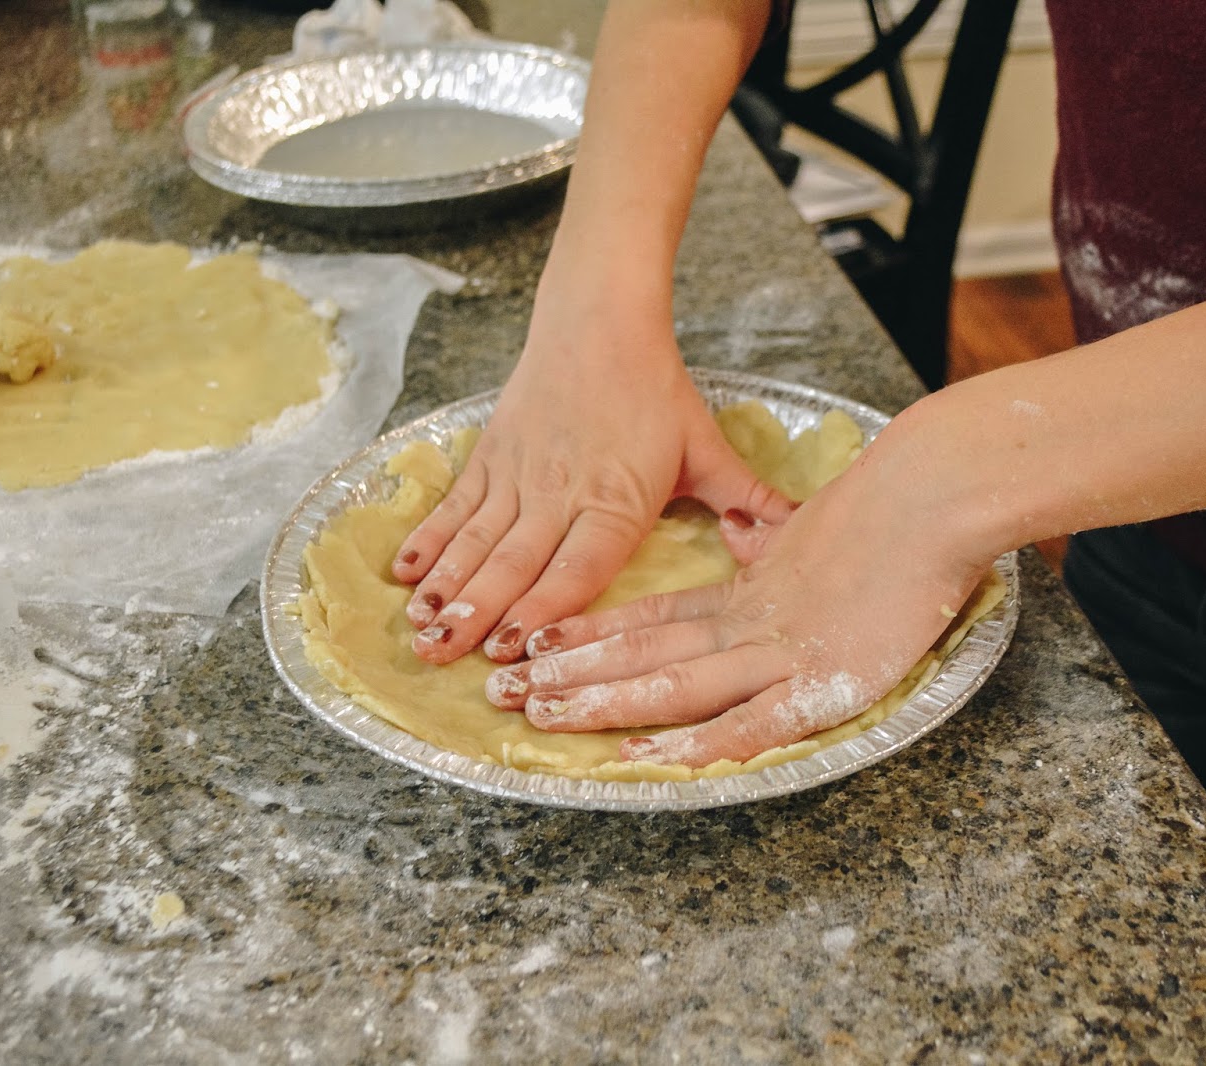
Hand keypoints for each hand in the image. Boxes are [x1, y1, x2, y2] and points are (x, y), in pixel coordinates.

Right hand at [394, 309, 792, 665]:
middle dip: (479, 612)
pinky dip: (429, 539)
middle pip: (514, 561)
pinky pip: (455, 505)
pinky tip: (405, 575)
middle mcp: (561, 492)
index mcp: (617, 499)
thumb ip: (748, 498)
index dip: (543, 608)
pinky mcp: (491, 455)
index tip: (515, 646)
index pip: (577, 564)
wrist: (600, 320)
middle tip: (448, 654)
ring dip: (447, 584)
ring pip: (476, 538)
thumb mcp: (707, 447)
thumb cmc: (656, 388)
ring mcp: (519, 474)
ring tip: (420, 627)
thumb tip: (800, 532)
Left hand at [482, 430, 1001, 767]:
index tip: (538, 643)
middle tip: (506, 690)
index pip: (651, 618)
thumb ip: (768, 539)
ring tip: (542, 716)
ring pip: (672, 685)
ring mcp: (777, 654)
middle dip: (569, 674)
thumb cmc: (886, 509)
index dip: (592, 635)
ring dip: (603, 703)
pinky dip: (695, 746)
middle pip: (641, 653)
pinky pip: (746, 725)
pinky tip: (646, 763)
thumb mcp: (807, 527)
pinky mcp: (818, 684)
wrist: (931, 495)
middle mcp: (745, 624)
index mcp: (746, 591)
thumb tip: (741, 534)